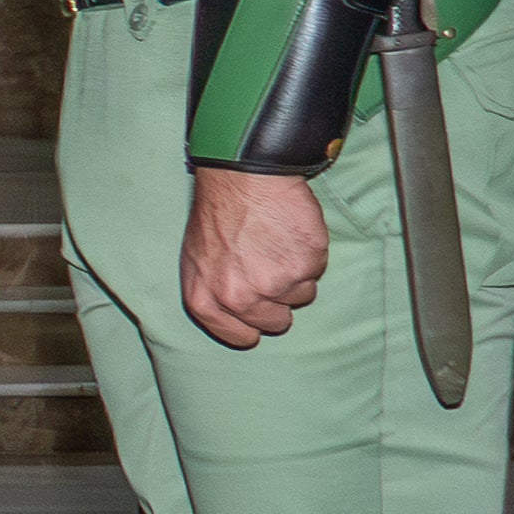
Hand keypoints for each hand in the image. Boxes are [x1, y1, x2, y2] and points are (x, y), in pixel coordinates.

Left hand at [180, 164, 329, 346]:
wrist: (242, 176)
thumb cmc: (217, 212)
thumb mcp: (196, 258)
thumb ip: (213, 292)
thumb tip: (233, 314)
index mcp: (206, 300)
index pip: (239, 337)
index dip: (252, 325)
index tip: (258, 314)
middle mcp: (239, 298)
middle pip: (276, 322)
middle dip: (277, 299)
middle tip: (270, 267)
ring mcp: (275, 283)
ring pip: (301, 295)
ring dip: (295, 274)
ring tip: (276, 243)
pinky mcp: (306, 265)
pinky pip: (317, 270)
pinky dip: (309, 254)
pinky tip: (290, 233)